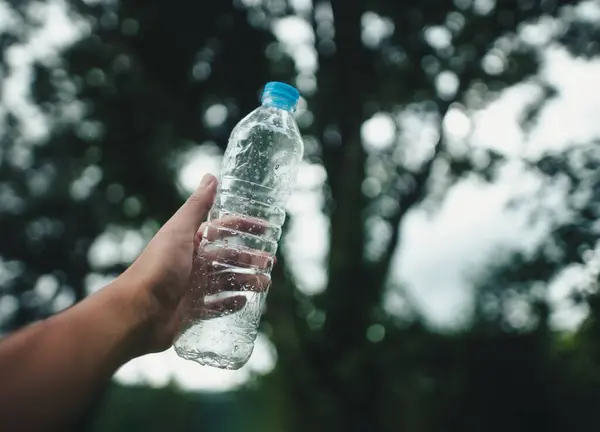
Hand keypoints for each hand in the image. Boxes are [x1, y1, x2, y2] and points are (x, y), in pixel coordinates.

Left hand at [120, 174, 271, 354]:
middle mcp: (191, 263)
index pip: (222, 229)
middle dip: (249, 257)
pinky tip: (244, 301)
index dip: (243, 226)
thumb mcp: (179, 232)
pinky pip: (215, 306)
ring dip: (245, 280)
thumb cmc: (158, 268)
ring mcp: (191, 288)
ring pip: (225, 280)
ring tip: (264, 283)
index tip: (266, 229)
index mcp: (189, 241)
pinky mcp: (191, 312)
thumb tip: (211, 176)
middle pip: (228, 256)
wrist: (137, 312)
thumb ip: (197, 206)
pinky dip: (230, 303)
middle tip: (270, 262)